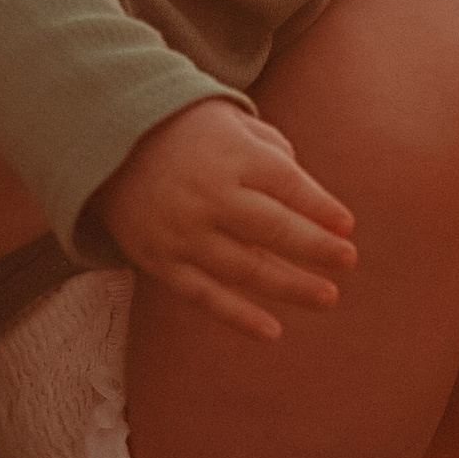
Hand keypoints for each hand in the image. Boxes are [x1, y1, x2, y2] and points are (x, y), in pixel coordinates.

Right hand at [96, 99, 356, 340]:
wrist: (110, 142)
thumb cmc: (191, 132)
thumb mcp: (235, 124)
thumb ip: (276, 155)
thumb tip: (313, 203)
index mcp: (231, 156)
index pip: (286, 184)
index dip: (320, 207)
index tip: (347, 226)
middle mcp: (208, 196)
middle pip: (271, 228)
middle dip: (314, 247)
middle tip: (348, 260)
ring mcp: (183, 233)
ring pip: (244, 268)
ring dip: (289, 286)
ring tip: (327, 296)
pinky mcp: (162, 262)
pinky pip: (204, 296)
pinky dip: (238, 317)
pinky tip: (273, 333)